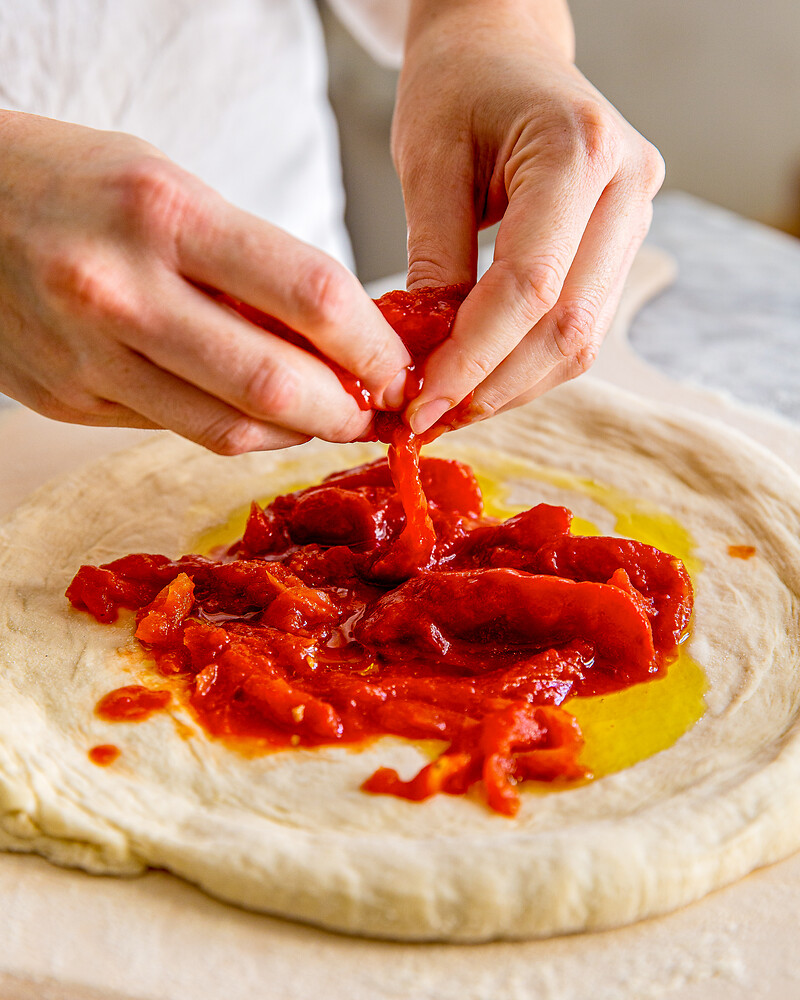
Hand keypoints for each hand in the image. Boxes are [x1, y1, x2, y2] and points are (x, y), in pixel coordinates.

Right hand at [0, 112, 409, 451]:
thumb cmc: (79, 185)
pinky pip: (181, 432)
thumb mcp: (172, 190)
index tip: (401, 366)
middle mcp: (124, 290)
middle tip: (379, 411)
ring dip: (299, 434)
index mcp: (164, 213)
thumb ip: (252, 267)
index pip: (310, 297)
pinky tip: (263, 416)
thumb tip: (342, 340)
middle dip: (348, 411)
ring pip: (230, 429)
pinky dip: (239, 431)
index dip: (375, 346)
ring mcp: (91, 356)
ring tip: (330, 417)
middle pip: (275, 384)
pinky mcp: (71, 400)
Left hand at [392, 0, 664, 433]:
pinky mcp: (622, 242)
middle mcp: (627, 187)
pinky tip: (482, 376)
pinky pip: (581, 324)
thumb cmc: (458, 85)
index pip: (530, 285)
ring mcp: (636, 217)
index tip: (421, 402)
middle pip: (569, 326)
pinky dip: (529, 362)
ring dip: (514, 385)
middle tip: (434, 418)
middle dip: (495, 385)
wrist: (503, 48)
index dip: (473, 357)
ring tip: (452, 405)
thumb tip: (427, 358)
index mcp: (578, 150)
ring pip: (583, 338)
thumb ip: (435, 259)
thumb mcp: (427, 160)